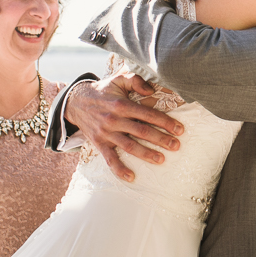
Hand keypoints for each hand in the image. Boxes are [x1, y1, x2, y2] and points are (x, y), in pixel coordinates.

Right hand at [61, 73, 184, 183]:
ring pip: (129, 146)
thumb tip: (151, 90)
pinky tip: (131, 177)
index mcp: (121, 105)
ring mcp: (106, 133)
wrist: (76, 102)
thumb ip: (135, 80)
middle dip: (161, 139)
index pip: (147, 114)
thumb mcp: (118, 79)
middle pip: (141, 131)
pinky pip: (110, 159)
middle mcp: (114, 120)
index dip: (165, 121)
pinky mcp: (99, 144)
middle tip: (176, 145)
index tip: (179, 129)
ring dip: (146, 154)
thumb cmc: (103, 91)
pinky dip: (119, 169)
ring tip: (161, 159)